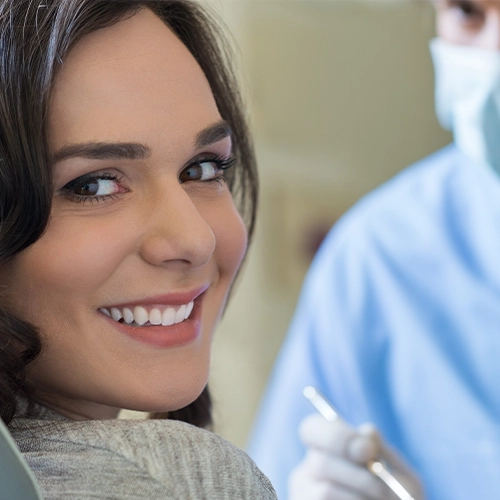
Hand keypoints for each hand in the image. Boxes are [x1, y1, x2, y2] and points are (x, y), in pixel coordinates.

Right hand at [288, 414, 423, 499]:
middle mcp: (308, 470)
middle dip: (358, 476)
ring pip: (326, 490)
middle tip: (382, 490)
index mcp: (326, 449)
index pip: (311, 428)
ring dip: (361, 498)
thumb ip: (382, 451)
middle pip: (320, 461)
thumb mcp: (399, 475)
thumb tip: (366, 432)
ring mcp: (304, 495)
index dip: (336, 435)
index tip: (367, 450)